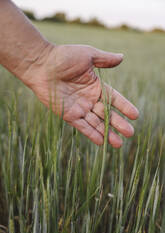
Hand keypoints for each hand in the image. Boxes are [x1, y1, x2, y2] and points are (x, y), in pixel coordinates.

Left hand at [23, 44, 138, 146]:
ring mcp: (79, 108)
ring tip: (119, 144)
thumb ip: (105, 59)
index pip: (114, 99)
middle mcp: (89, 99)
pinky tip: (101, 143)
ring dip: (107, 133)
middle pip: (107, 114)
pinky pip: (82, 126)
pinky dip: (91, 134)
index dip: (124, 107)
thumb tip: (122, 57)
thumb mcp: (88, 56)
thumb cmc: (63, 57)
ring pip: (96, 123)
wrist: (42, 65)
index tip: (135, 115)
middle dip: (118, 124)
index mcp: (96, 86)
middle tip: (130, 133)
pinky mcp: (68, 114)